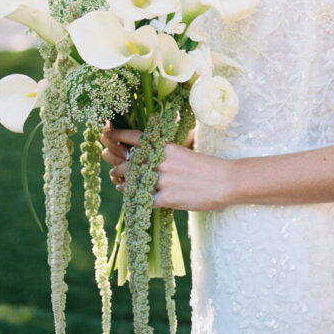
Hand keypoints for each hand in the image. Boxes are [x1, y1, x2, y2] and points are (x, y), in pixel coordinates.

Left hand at [100, 123, 233, 211]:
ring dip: (122, 181)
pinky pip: (143, 199)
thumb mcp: (186, 152)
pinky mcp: (168, 198)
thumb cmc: (208, 167)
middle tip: (112, 166)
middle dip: (117, 164)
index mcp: (168, 147)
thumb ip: (168, 153)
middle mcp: (163, 161)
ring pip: (133, 180)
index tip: (108, 135)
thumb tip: (155, 153)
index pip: (138, 138)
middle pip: (130, 161)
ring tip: (118, 182)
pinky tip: (130, 198)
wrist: (225, 181)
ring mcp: (164, 180)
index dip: (119, 136)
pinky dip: (133, 198)